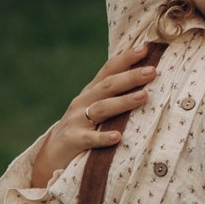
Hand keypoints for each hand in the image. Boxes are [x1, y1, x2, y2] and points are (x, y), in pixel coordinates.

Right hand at [29, 44, 156, 188]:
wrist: (52, 154)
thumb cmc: (82, 128)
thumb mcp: (94, 107)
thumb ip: (112, 95)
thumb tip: (144, 79)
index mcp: (91, 92)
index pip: (108, 70)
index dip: (126, 58)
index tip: (145, 48)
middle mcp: (83, 102)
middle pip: (108, 86)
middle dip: (130, 77)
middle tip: (152, 71)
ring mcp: (76, 121)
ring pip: (102, 108)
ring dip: (123, 102)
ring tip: (144, 96)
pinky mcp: (73, 141)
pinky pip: (90, 139)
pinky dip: (103, 137)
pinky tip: (117, 137)